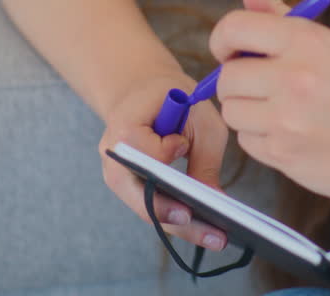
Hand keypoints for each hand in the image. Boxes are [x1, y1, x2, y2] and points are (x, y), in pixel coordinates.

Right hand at [98, 72, 230, 250]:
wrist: (143, 91)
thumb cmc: (175, 99)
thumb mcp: (200, 118)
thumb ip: (206, 158)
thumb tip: (217, 201)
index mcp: (124, 128)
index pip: (145, 152)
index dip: (165, 152)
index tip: (182, 145)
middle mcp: (113, 157)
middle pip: (141, 195)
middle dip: (177, 216)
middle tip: (215, 234)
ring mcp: (117, 175)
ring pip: (146, 209)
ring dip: (181, 226)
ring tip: (216, 238)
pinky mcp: (129, 187)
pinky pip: (150, 207)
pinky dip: (176, 218)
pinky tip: (205, 228)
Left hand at [210, 0, 329, 203]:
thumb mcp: (328, 43)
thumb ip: (277, 11)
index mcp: (306, 40)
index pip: (233, 27)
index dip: (222, 40)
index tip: (230, 51)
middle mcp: (295, 76)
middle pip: (226, 76)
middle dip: (237, 83)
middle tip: (263, 87)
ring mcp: (288, 118)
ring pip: (230, 111)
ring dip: (248, 113)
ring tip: (282, 113)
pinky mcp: (283, 153)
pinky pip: (245, 142)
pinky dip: (261, 140)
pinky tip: (292, 135)